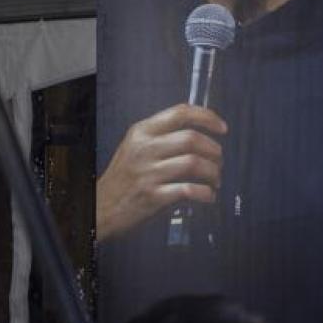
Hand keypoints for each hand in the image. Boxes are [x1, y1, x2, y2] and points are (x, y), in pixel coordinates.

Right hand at [96, 104, 227, 241]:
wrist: (100, 209)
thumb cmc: (124, 179)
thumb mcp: (136, 147)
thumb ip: (163, 136)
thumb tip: (202, 130)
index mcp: (142, 132)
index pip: (180, 113)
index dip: (207, 117)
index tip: (222, 128)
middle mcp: (144, 149)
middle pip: (192, 138)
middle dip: (214, 151)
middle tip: (219, 162)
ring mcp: (148, 173)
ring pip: (194, 163)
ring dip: (213, 173)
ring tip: (215, 180)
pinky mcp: (152, 196)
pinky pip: (189, 190)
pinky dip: (206, 193)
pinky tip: (208, 196)